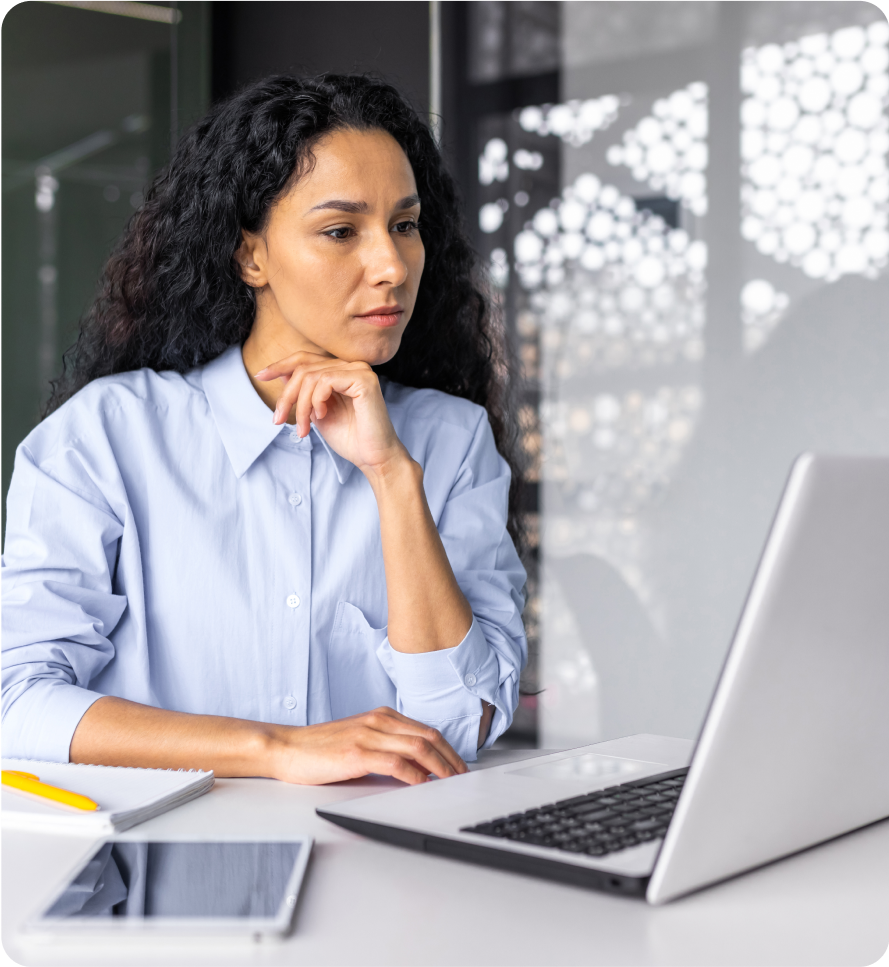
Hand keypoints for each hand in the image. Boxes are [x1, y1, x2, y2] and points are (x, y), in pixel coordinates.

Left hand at [255, 352, 406, 475]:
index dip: (281, 365)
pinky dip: (316, 400)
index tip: (260, 376)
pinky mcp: (364, 379)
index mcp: (342, 371)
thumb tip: (281, 374)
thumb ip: (304, 393)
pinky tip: (322, 415)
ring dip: (301, 404)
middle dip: (287, 395)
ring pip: (312, 375)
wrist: (374, 458)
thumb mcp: (318, 412)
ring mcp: (359, 370)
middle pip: (304, 367)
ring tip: (305, 427)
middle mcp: (352, 365)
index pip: (306, 358)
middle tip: (279, 420)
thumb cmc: (350, 439)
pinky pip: (326, 381)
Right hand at [267, 706, 468, 784]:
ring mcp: (369, 735)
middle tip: (463, 778)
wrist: (288, 748)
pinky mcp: (358, 752)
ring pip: (419, 747)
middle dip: (452, 759)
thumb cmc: (321, 749)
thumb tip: (416, 767)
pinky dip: (416, 775)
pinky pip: (397, 763)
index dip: (449, 750)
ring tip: (451, 783)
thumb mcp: (360, 740)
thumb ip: (386, 746)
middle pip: (430, 737)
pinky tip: (423, 785)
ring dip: (441, 767)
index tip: (459, 767)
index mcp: (382, 716)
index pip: (427, 730)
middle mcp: (380, 721)